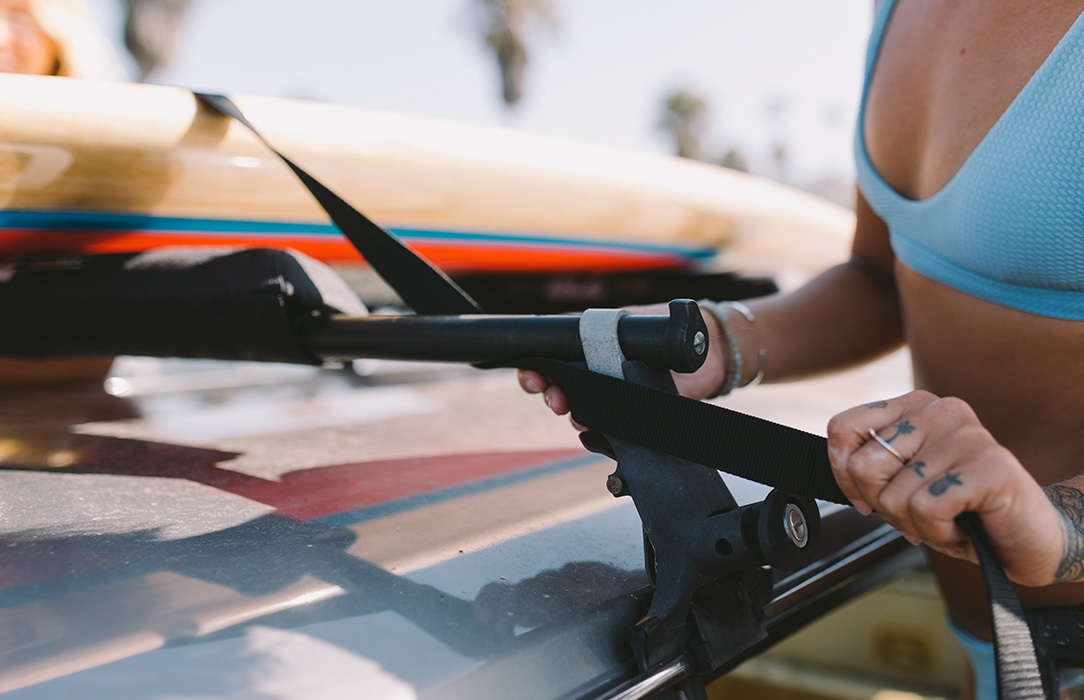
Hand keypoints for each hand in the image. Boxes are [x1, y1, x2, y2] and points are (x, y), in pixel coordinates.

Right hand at [516, 302, 728, 414]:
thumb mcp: (630, 323)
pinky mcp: (631, 418)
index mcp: (589, 349)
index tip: (534, 376)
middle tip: (555, 398)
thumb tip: (579, 338)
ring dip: (573, 413)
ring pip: (578, 411)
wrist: (709, 351)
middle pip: (558, 389)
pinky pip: (607, 431)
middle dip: (550, 395)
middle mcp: (595, 375)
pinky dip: (598, 432)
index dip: (535, 370)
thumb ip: (605, 332)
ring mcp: (612, 398)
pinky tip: (598, 429)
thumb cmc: (668, 329)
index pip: (550, 360)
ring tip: (576, 411)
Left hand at [827, 391, 1066, 586]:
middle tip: (921, 512)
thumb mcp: (901, 484)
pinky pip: (926, 509)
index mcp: (913, 406)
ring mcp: (968, 434)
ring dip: (916, 525)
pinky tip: (963, 526)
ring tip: (949, 519)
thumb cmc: (959, 512)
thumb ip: (869, 467)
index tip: (869, 498)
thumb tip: (840, 469)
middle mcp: (940, 410)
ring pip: (894, 496)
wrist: (1026, 541)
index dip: (844, 475)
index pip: (843, 429)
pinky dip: (939, 533)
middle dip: (883, 507)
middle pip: (863, 467)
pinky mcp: (991, 465)